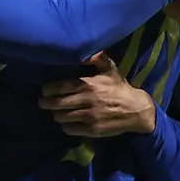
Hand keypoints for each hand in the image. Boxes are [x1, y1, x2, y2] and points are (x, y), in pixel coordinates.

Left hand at [39, 52, 156, 137]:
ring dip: (56, 114)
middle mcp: (87, 101)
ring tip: (57, 110)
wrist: (136, 110)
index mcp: (88, 84)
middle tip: (43, 102)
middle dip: (46, 103)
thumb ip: (96, 57)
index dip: (47, 89)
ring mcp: (89, 117)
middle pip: (56, 104)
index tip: (43, 90)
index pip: (60, 87)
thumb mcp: (109, 69)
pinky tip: (68, 121)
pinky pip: (69, 129)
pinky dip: (65, 126)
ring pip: (61, 117)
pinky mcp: (91, 130)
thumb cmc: (119, 88)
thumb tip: (82, 50)